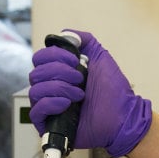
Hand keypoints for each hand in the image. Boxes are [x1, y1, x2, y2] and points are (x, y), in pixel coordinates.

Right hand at [28, 30, 151, 156]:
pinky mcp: (50, 124)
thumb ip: (85, 40)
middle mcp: (51, 88)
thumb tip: (65, 33)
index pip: (40, 59)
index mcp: (59, 73)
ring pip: (35, 90)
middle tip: (80, 78)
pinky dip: (51, 103)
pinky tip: (67, 103)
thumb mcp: (101, 57)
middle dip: (59, 72)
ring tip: (79, 93)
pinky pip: (36, 111)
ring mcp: (50, 107)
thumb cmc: (114, 91)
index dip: (54, 56)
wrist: (123, 116)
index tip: (74, 60)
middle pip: (36, 73)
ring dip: (59, 88)